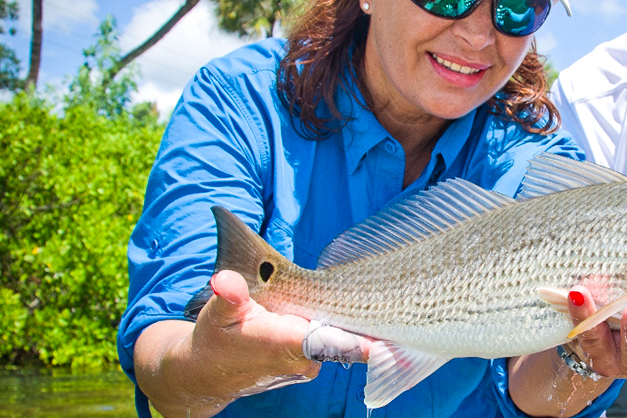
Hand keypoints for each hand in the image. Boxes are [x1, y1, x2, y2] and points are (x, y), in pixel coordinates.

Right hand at [134, 270, 369, 417]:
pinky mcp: (307, 366)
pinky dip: (337, 332)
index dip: (361, 340)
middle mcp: (303, 359)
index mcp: (286, 343)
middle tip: (391, 305)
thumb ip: (228, 295)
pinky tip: (345, 316)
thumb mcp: (217, 313)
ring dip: (347, 324)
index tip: (386, 338)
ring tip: (364, 302)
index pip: (332, 342)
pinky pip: (332, 347)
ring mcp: (308, 366)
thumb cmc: (214, 339)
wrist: (206, 375)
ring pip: (339, 341)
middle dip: (364, 322)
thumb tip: (225, 282)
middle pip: (345, 337)